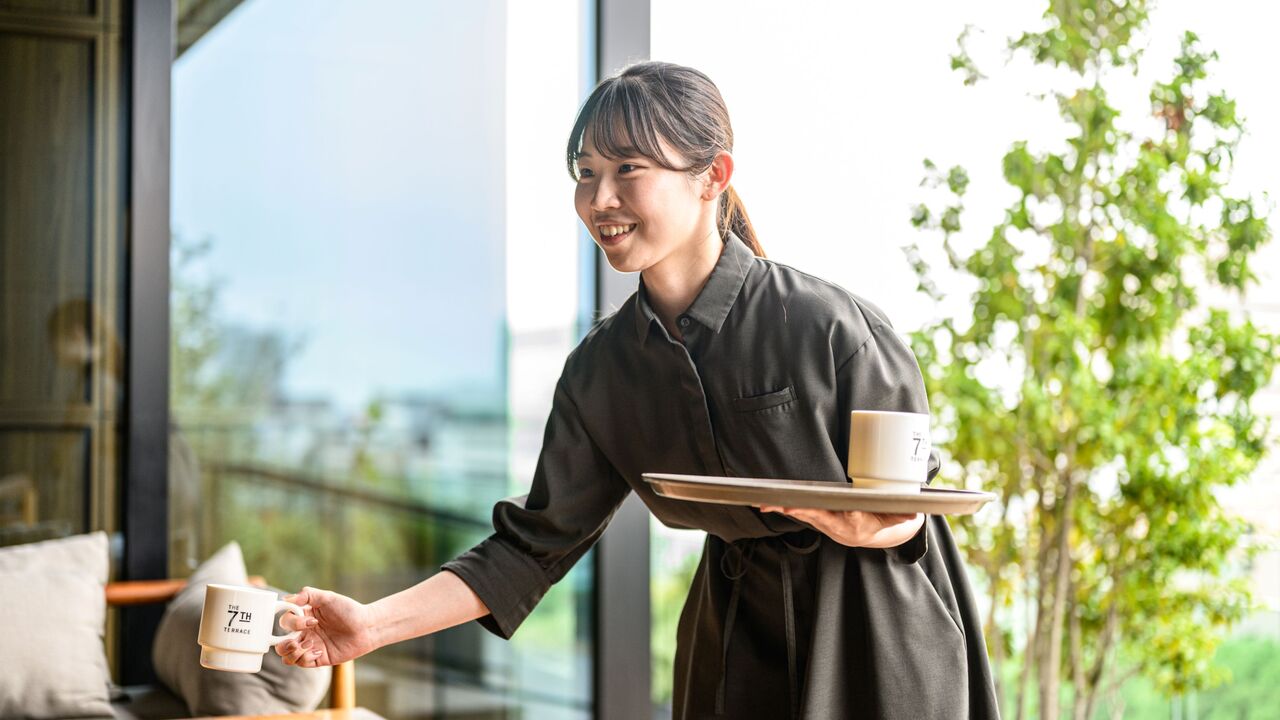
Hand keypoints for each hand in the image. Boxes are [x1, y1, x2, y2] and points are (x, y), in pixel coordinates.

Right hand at [275, 586, 377, 667]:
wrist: (367, 627)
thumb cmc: (349, 610)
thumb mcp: (328, 597)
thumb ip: (308, 595)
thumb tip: (287, 599)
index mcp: (305, 618)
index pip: (285, 622)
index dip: (292, 623)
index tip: (310, 621)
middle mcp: (305, 633)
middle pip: (280, 643)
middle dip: (284, 644)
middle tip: (299, 640)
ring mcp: (311, 646)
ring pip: (287, 656)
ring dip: (293, 652)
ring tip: (309, 645)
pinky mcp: (318, 659)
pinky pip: (302, 663)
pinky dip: (306, 658)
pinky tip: (320, 651)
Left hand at [756, 506, 923, 548]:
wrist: (877, 536)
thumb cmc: (888, 520)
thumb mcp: (898, 518)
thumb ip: (902, 515)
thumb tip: (913, 513)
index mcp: (859, 525)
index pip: (851, 519)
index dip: (843, 515)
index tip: (839, 512)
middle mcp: (840, 527)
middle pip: (819, 517)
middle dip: (803, 510)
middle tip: (786, 505)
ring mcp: (827, 525)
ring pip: (806, 515)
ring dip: (786, 509)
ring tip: (767, 503)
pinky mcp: (820, 521)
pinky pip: (802, 513)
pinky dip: (786, 508)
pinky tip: (769, 504)